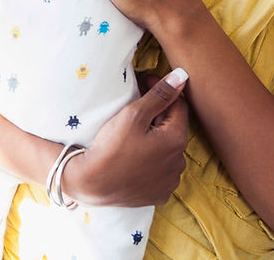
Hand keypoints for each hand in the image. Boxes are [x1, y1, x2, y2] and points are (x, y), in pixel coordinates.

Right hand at [64, 69, 189, 206]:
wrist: (92, 184)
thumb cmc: (112, 147)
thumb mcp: (134, 114)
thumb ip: (160, 94)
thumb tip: (181, 77)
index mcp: (176, 140)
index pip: (179, 106)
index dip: (164, 90)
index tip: (146, 82)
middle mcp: (179, 163)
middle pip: (173, 129)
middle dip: (159, 115)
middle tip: (136, 109)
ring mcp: (169, 181)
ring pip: (168, 151)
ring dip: (156, 139)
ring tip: (134, 134)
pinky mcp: (159, 195)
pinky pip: (161, 172)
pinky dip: (152, 161)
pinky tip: (135, 156)